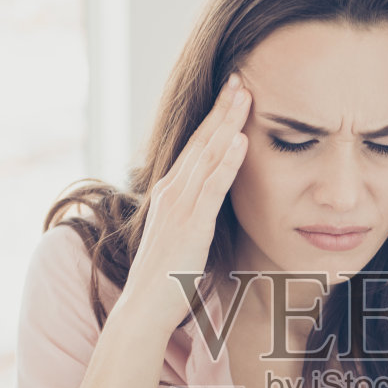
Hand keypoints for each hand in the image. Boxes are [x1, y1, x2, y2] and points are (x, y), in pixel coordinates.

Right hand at [125, 73, 251, 328]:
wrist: (143, 309)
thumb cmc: (164, 279)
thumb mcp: (181, 237)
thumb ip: (194, 215)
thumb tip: (210, 206)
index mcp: (170, 193)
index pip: (196, 147)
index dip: (214, 119)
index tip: (231, 94)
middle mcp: (171, 192)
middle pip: (200, 141)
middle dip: (222, 109)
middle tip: (240, 78)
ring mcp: (179, 207)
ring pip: (206, 156)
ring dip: (227, 123)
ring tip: (245, 95)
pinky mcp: (190, 225)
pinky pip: (212, 188)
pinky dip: (227, 162)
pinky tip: (241, 140)